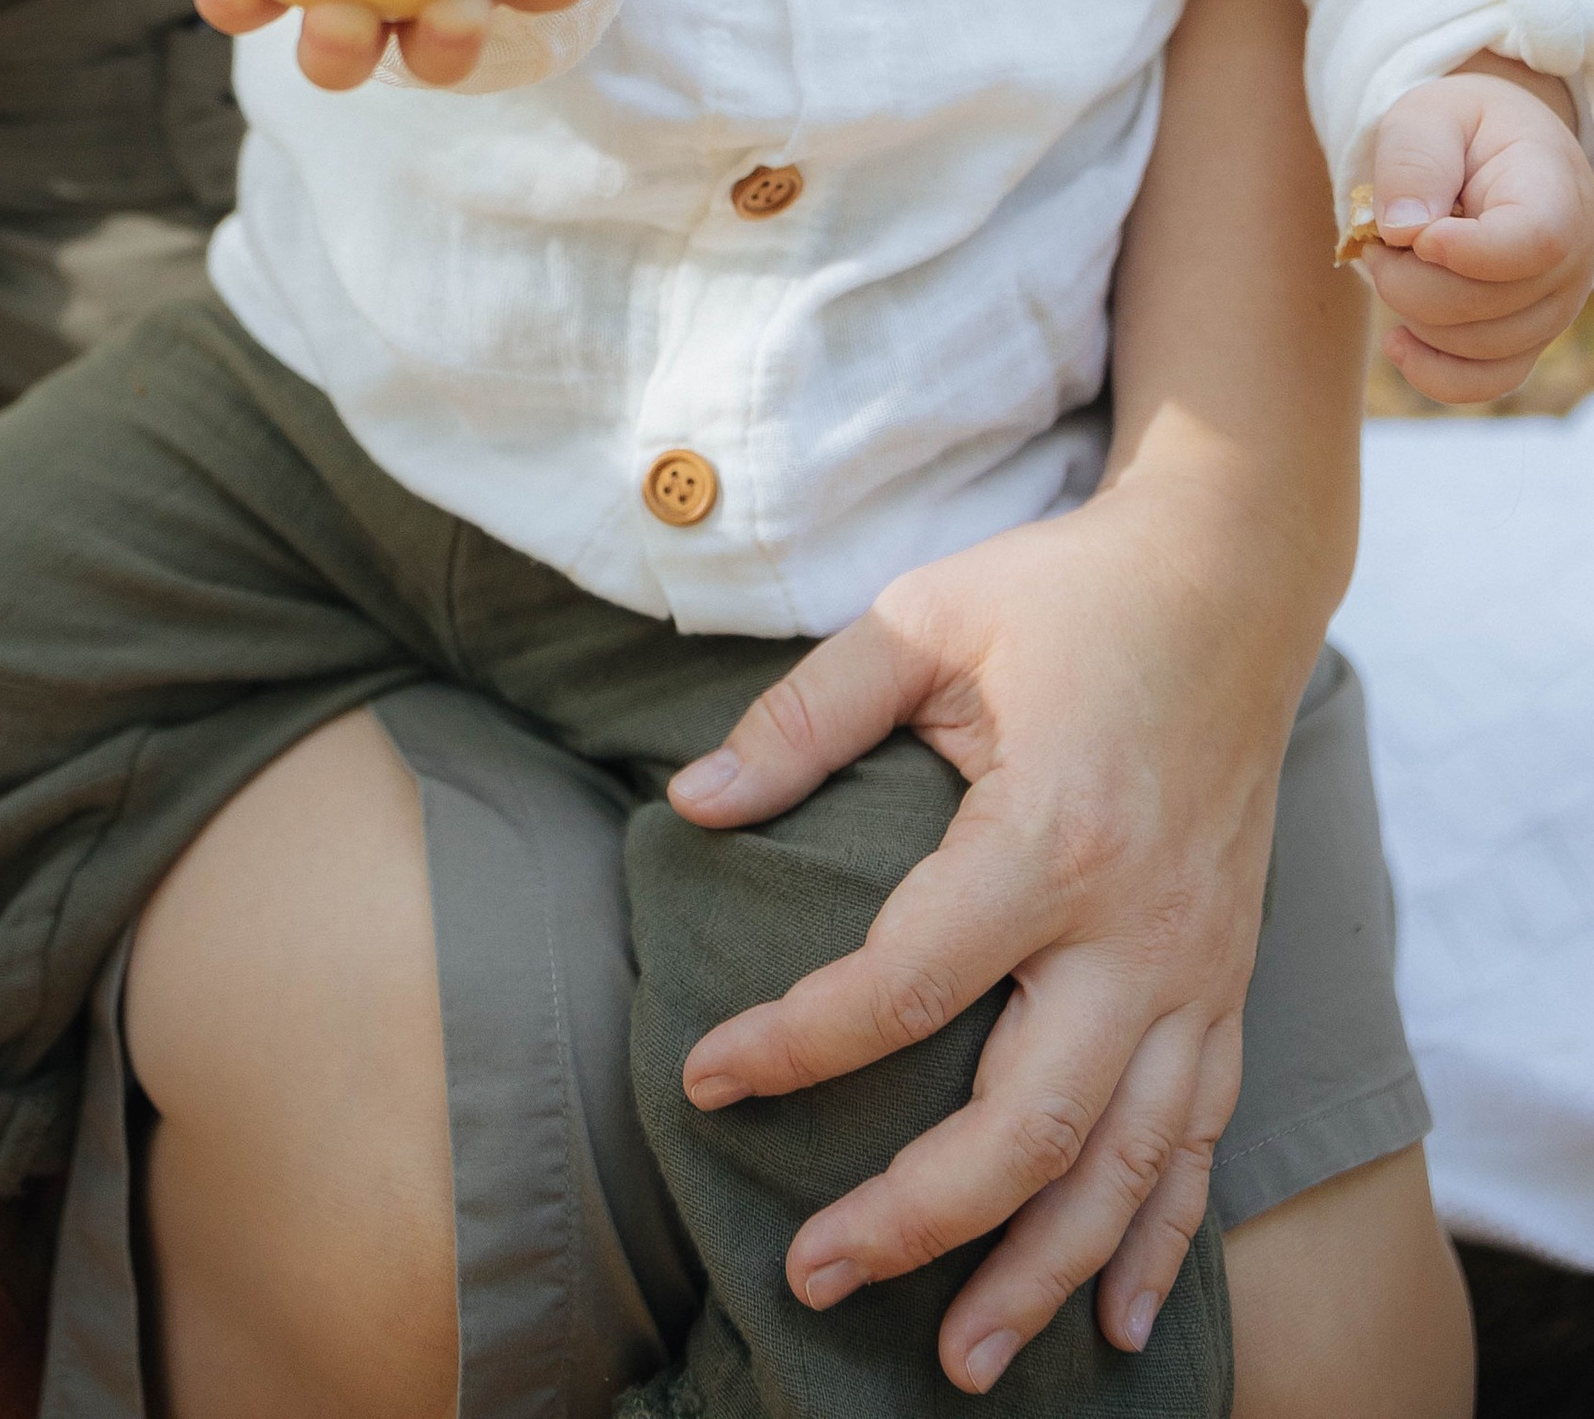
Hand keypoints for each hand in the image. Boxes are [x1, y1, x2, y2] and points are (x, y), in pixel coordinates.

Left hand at [662, 472, 1301, 1395]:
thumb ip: (804, 715)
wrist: (1231, 579)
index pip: (905, 984)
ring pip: (1122, 1166)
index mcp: (1049, 837)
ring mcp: (1196, 969)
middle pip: (1026, 1125)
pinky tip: (1119, 1323)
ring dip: (1041, 1274)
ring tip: (958, 1361)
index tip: (706, 1075)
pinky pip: (1200, 1139)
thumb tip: (689, 803)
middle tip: (810, 1274)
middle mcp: (1135, 929)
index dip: (796, 1043)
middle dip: (914, 1220)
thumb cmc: (1062, 595)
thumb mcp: (922, 618)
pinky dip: (1159, 1238)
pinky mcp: (1230, 982)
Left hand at [1361, 59, 1593, 402]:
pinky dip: (1433, 373)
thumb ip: (1414, 161)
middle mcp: (1572, 257)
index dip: (1469, 252)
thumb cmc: (1455, 129)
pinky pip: (1486, 382)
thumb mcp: (1427, 116)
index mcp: (1553, 188)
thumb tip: (1404, 231)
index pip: (1535, 241)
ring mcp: (1554, 306)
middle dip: (1408, 277)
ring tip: (1392, 261)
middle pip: (1488, 304)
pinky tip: (1397, 340)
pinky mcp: (1527, 339)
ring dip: (1411, 312)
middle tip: (1375, 237)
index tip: (1418, 237)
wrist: (1485, 154)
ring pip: (1477, 347)